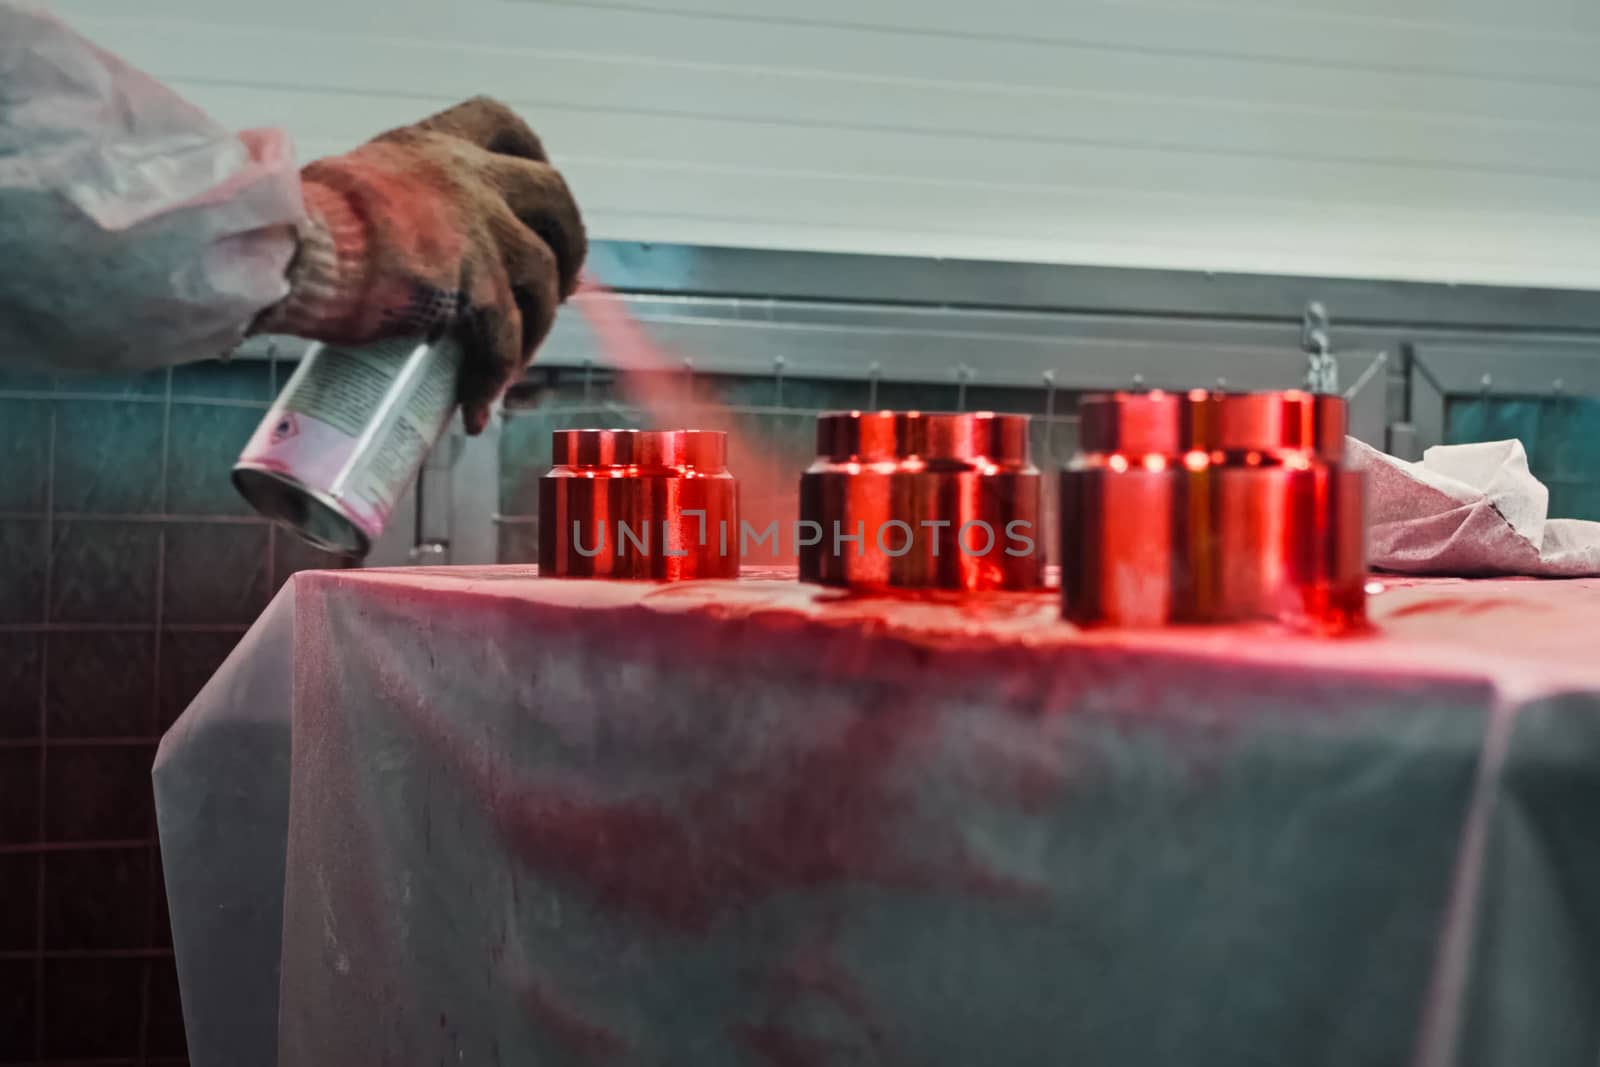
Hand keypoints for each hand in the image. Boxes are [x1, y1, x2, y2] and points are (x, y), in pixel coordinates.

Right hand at [254, 97, 585, 432]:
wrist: (283, 252)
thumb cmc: (296, 227)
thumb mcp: (357, 187)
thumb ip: (397, 202)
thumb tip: (400, 244)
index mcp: (434, 145)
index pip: (506, 128)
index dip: (535, 160)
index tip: (538, 200)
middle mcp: (466, 177)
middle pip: (555, 197)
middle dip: (567, 245)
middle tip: (554, 288)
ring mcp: (477, 229)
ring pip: (542, 276)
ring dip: (534, 325)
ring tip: (506, 362)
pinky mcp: (473, 286)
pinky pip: (505, 339)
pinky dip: (496, 377)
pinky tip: (477, 405)